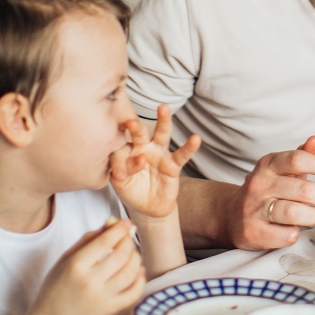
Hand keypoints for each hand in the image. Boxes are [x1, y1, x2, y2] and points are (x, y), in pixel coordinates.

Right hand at [23, 219, 144, 314]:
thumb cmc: (58, 283)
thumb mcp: (68, 257)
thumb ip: (90, 238)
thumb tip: (112, 223)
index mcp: (76, 266)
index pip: (105, 242)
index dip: (119, 229)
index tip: (126, 222)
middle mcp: (89, 282)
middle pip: (121, 255)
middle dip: (128, 241)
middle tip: (127, 237)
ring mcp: (101, 298)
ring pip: (130, 272)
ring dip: (136, 258)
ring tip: (132, 253)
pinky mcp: (109, 310)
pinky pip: (134, 293)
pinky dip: (140, 279)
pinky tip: (137, 271)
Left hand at [110, 104, 200, 218]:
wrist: (148, 207)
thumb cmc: (131, 190)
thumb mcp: (120, 183)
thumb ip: (120, 170)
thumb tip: (133, 161)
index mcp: (127, 150)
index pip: (120, 149)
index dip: (119, 161)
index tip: (119, 176)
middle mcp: (143, 147)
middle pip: (140, 133)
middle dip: (136, 127)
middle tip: (132, 122)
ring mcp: (159, 154)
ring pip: (162, 134)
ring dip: (163, 120)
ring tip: (163, 108)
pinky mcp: (173, 164)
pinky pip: (182, 154)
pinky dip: (189, 147)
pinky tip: (195, 139)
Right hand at [225, 136, 314, 249]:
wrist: (230, 215)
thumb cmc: (266, 191)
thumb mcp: (282, 170)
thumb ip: (302, 156)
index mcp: (268, 165)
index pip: (298, 159)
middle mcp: (259, 184)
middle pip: (302, 189)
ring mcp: (254, 208)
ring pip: (294, 212)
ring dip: (311, 215)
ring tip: (312, 215)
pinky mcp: (252, 232)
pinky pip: (285, 235)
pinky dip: (295, 233)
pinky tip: (293, 229)